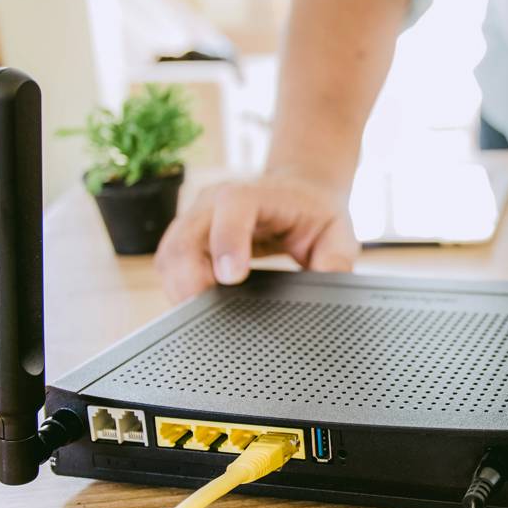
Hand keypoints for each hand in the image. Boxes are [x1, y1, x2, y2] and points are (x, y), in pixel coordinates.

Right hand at [154, 175, 358, 302]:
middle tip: (206, 312)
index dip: (227, 241)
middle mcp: (216, 200)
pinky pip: (169, 262)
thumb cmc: (315, 212)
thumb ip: (336, 260)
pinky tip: (195, 306)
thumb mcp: (338, 232)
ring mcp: (196, 216)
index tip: (231, 277)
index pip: (232, 207)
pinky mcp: (187, 235)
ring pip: (171, 252)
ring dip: (180, 286)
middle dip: (191, 277)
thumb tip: (331, 287)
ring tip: (201, 315)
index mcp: (256, 194)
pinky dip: (176, 286)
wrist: (299, 192)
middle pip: (187, 235)